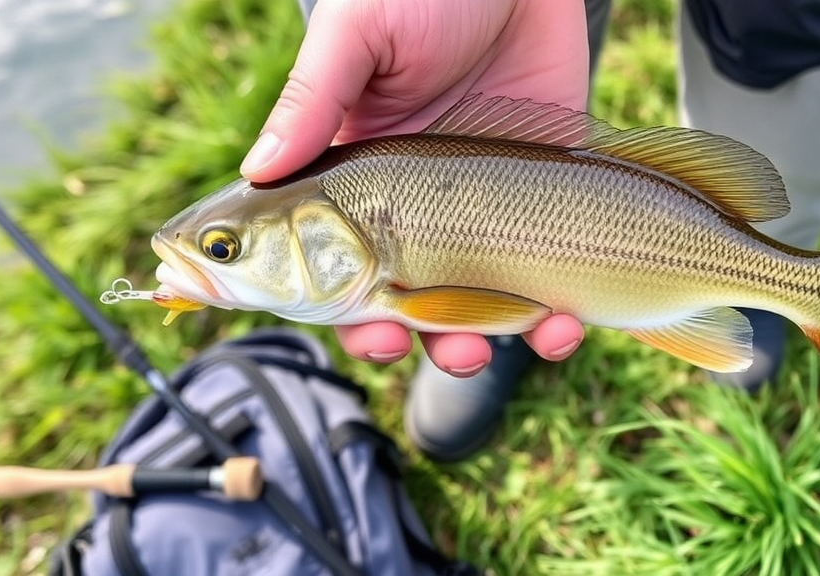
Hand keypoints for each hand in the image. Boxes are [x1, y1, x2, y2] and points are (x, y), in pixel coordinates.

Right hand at [241, 0, 588, 374]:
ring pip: (466, 311)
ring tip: (490, 345)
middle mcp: (407, 208)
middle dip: (401, 340)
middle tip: (417, 346)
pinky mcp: (539, 206)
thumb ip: (314, 99)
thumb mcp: (360, 33)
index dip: (335, 312)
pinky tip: (562, 324)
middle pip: (393, 305)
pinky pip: (542, 285)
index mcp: (351, 177)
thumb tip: (256, 169)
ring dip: (473, 347)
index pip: (324, 265)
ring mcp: (475, 213)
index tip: (362, 332)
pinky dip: (552, 323)